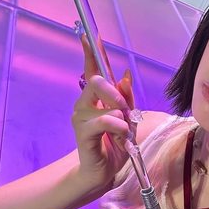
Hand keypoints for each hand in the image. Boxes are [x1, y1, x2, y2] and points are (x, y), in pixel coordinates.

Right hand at [71, 34, 135, 191]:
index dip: (91, 52)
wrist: (104, 172)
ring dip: (122, 117)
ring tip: (123, 132)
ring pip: (105, 103)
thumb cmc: (115, 145)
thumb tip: (125, 74)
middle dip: (115, 92)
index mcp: (96, 98)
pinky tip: (120, 137)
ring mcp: (80, 117)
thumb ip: (127, 98)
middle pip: (97, 81)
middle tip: (125, 109)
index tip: (88, 35)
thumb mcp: (128, 119)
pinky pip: (105, 120)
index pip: (92, 70)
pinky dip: (118, 127)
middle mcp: (84, 103)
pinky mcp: (83, 132)